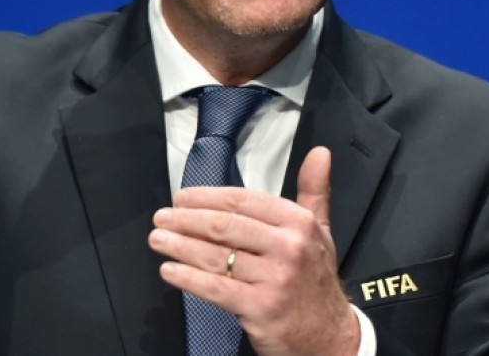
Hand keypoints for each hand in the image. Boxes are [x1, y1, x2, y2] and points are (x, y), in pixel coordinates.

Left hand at [149, 147, 359, 355]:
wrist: (330, 335)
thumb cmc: (316, 279)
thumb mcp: (321, 230)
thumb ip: (314, 190)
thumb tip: (320, 152)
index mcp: (298, 223)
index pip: (243, 201)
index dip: (206, 197)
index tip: (182, 198)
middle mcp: (288, 248)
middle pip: (224, 225)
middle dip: (186, 219)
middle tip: (162, 217)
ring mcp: (274, 279)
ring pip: (216, 256)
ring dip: (179, 245)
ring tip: (158, 238)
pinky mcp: (260, 308)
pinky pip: (216, 288)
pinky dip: (188, 278)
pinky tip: (170, 270)